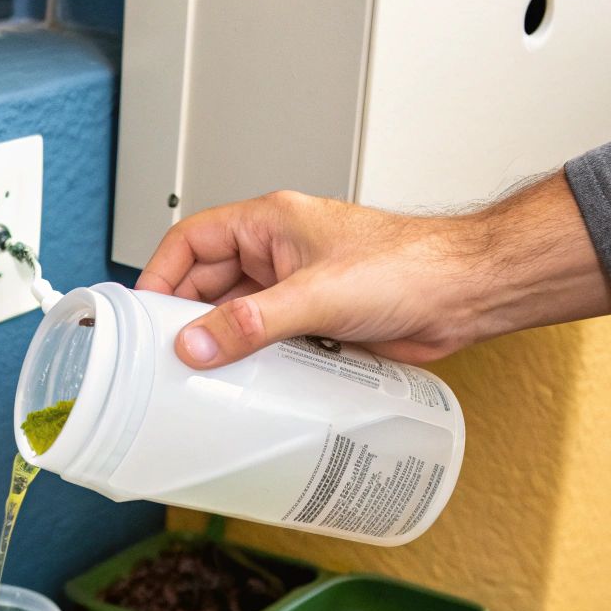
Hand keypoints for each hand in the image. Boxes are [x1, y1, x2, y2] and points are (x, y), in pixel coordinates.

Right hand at [137, 173, 610, 368]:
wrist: (467, 294)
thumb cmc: (410, 266)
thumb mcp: (316, 294)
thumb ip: (251, 323)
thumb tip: (194, 345)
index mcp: (269, 224)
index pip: (191, 241)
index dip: (160, 276)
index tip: (143, 318)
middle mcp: (278, 253)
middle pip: (207, 284)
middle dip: (187, 319)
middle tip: (167, 358)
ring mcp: (296, 288)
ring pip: (236, 317)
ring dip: (222, 344)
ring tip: (201, 377)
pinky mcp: (316, 322)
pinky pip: (267, 341)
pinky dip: (252, 362)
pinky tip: (245, 386)